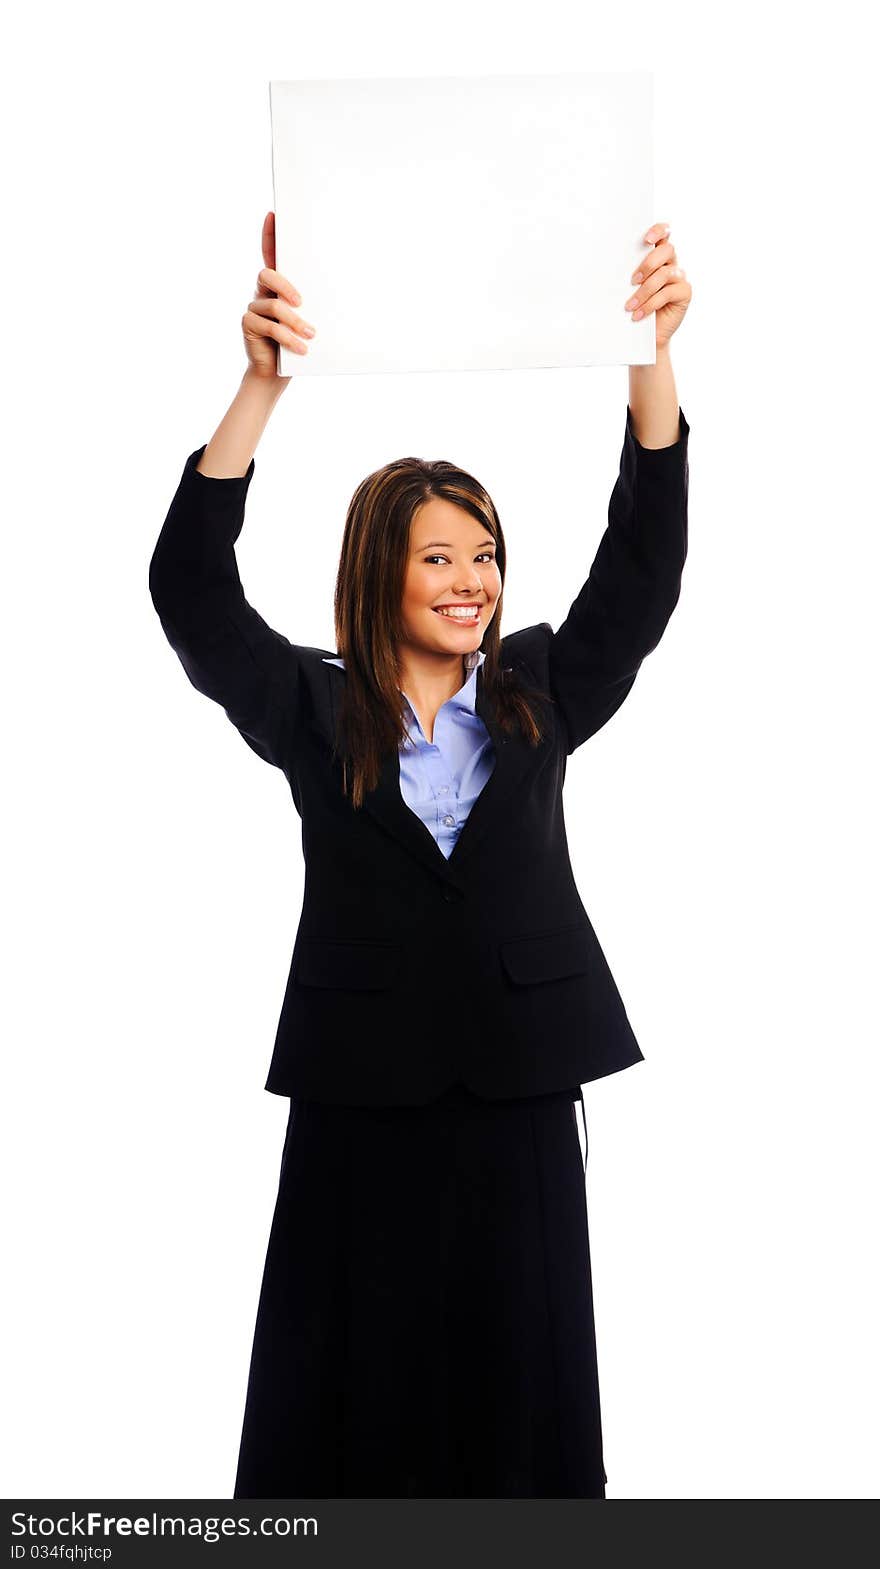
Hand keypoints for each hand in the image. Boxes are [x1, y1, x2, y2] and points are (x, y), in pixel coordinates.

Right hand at [241, 211, 317, 378]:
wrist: (276, 372)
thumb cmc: (297, 343)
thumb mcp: (308, 321)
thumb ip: (313, 306)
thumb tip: (340, 294)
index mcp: (278, 286)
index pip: (271, 255)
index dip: (270, 235)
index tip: (273, 215)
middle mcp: (262, 291)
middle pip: (268, 274)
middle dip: (286, 286)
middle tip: (301, 302)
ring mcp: (253, 307)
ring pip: (273, 305)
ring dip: (295, 321)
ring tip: (311, 335)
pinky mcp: (249, 324)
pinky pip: (269, 326)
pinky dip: (288, 337)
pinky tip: (302, 348)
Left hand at [624, 221, 691, 351]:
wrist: (645, 336)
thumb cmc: (634, 307)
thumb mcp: (628, 288)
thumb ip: (629, 273)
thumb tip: (610, 264)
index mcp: (658, 255)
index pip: (664, 233)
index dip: (658, 230)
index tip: (646, 239)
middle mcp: (671, 263)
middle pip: (667, 250)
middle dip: (648, 264)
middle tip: (632, 280)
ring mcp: (679, 277)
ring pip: (665, 274)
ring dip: (645, 290)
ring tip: (630, 305)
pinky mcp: (684, 293)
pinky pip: (668, 292)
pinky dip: (650, 304)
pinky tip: (638, 314)